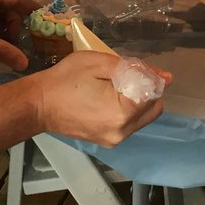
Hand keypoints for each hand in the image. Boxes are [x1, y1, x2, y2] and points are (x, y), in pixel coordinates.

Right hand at [35, 52, 168, 146]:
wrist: (38, 104)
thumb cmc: (66, 79)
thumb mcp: (100, 62)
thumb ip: (135, 68)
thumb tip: (166, 77)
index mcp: (122, 113)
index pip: (154, 93)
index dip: (148, 77)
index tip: (132, 68)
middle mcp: (122, 132)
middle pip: (154, 109)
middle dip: (146, 91)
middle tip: (125, 77)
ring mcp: (114, 140)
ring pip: (143, 119)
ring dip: (137, 101)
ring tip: (113, 87)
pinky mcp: (106, 141)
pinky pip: (129, 125)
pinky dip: (126, 111)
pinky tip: (108, 98)